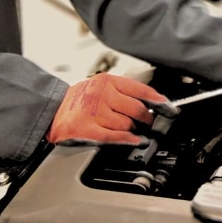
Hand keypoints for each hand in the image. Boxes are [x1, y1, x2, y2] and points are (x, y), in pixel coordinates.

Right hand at [46, 74, 169, 145]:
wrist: (51, 109)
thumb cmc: (78, 99)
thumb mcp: (100, 85)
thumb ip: (122, 91)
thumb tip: (149, 103)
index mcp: (108, 81)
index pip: (141, 90)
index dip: (159, 101)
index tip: (170, 108)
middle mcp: (103, 94)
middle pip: (137, 109)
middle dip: (146, 119)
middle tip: (148, 122)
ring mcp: (95, 112)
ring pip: (127, 125)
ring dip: (131, 130)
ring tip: (129, 130)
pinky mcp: (88, 129)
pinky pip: (115, 136)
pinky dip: (129, 140)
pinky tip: (136, 141)